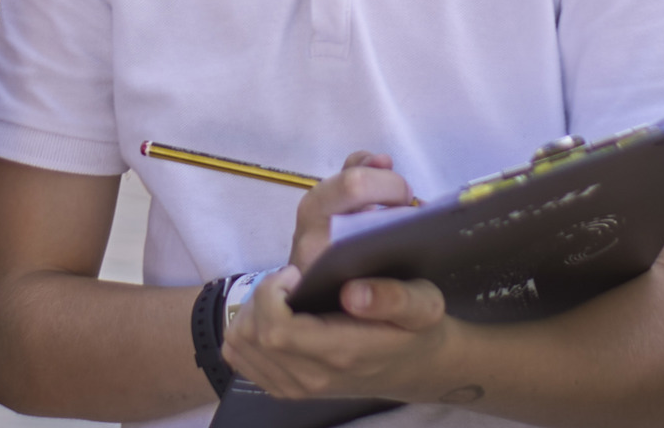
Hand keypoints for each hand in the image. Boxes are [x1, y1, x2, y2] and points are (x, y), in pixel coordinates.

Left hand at [222, 153, 447, 403]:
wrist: (417, 369)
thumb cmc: (417, 331)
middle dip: (260, 296)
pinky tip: (276, 316)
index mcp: (341, 353)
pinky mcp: (285, 389)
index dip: (272, 292)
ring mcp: (296, 388)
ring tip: (283, 297)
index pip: (275, 329)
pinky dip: (248, 332)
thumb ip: (395, 297)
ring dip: (251, 312)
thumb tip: (351, 292)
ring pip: (239, 346)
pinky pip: (242, 359)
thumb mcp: (424, 305)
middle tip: (289, 282)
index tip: (295, 275)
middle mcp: (312, 377)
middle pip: (250, 335)